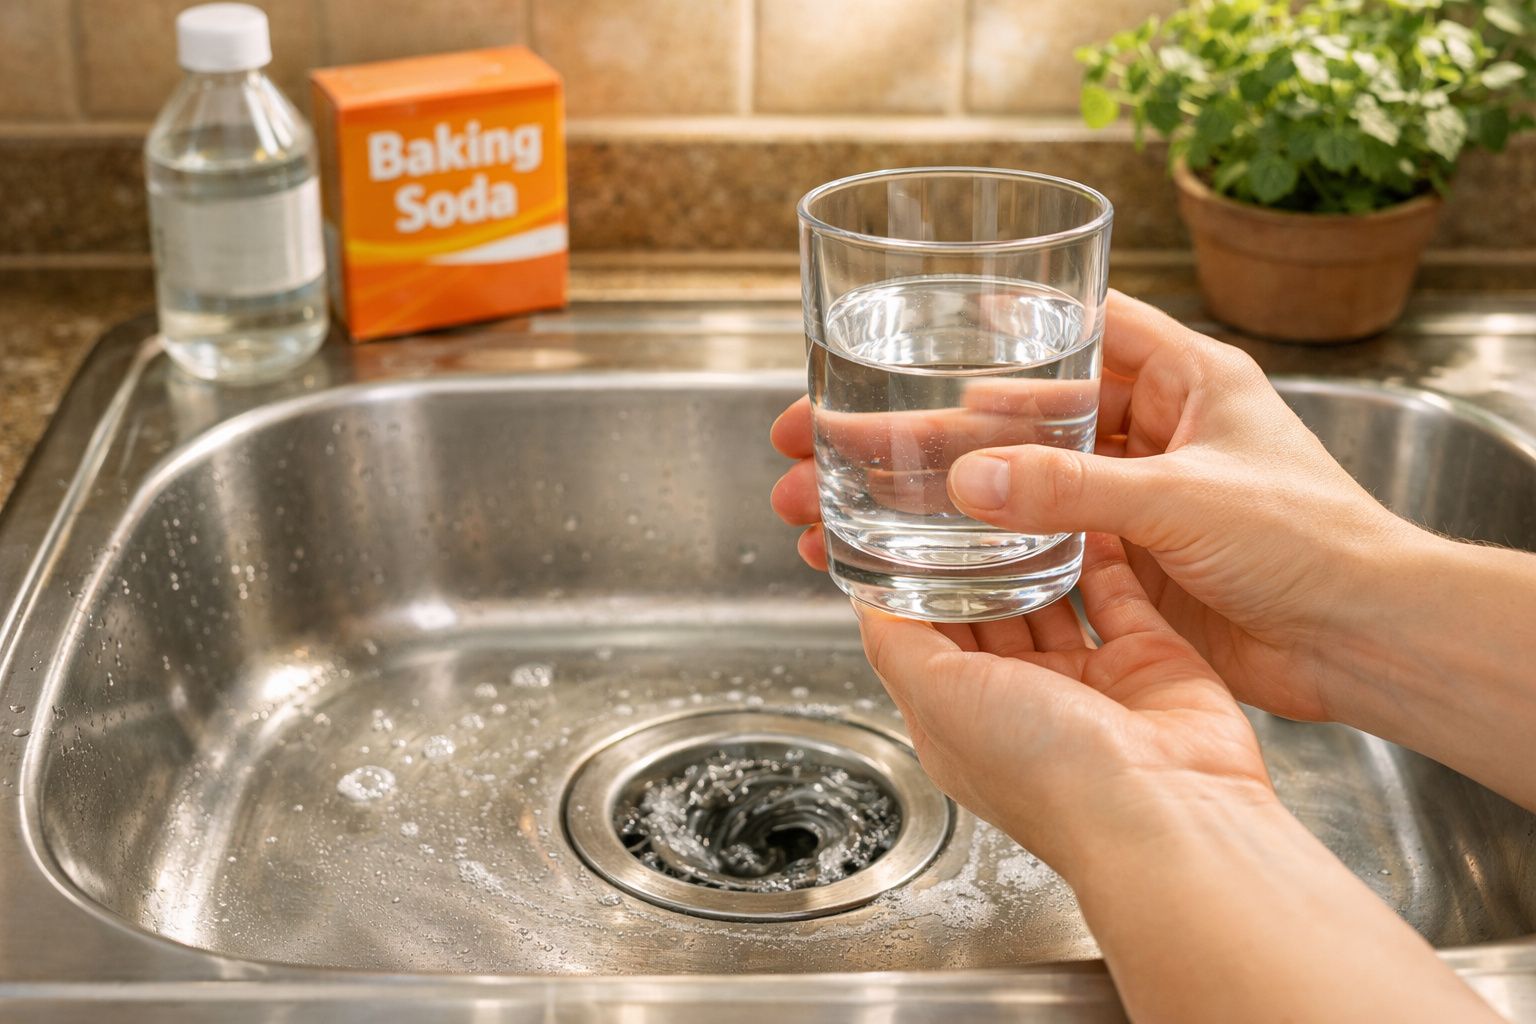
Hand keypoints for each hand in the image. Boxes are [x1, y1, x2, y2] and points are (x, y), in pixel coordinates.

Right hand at [773, 290, 1414, 724]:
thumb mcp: (1185, 499)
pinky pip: (1038, 538)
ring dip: (941, 489)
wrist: (1365, 643)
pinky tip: (917, 551)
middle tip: (836, 431)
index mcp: (1185, 378)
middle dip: (929, 423)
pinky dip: (984, 544)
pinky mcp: (1128, 559)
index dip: (998, 319)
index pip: (1078, 326)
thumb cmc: (1316, 543)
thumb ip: (1073, 489)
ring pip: (1019, 479)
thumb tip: (970, 479)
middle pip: (1021, 411)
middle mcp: (1153, 430)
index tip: (915, 323)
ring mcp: (1136, 497)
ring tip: (845, 499)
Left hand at [854, 532, 1271, 872]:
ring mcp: (1086, 680)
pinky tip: (1085, 510)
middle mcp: (1021, 701)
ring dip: (1035, 554)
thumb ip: (897, 646)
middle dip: (974, 563)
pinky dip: (1102, 553)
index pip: (924, 640)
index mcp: (960, 718)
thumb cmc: (1043, 770)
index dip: (910, 587)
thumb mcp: (937, 698)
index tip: (901, 526)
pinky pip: (1119, 594)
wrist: (1161, 806)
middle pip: (988, 616)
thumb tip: (863, 602)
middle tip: (962, 500)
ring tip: (1017, 494)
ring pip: (1052, 600)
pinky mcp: (1146, 659)